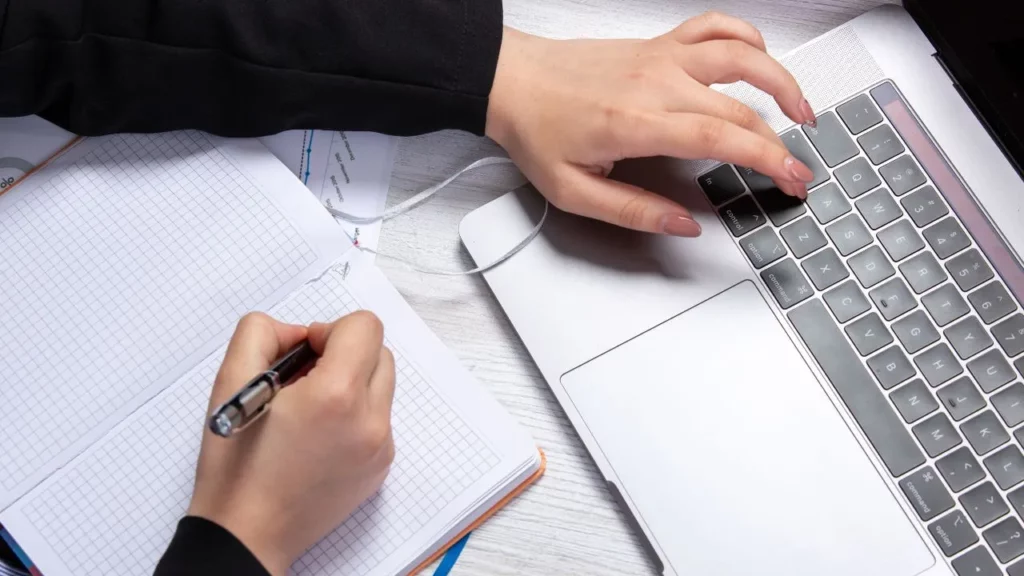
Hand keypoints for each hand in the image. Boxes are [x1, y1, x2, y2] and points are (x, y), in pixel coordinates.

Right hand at [188, 312, 395, 575]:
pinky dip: (355, 414)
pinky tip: (317, 436)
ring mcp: (381, 447)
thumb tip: (298, 333)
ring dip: (351, 382)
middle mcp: (370, 420)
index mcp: (336, 395)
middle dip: (343, 354)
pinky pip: (379, 419)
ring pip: (381, 385)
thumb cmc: (236, 465)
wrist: (248, 533)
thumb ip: (262, 333)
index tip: (303, 354)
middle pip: (379, 352)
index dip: (329, 330)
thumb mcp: (231, 381)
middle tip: (301, 380)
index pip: (365, 326)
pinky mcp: (380, 467)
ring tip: (308, 409)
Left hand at [486, 12, 816, 237]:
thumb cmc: (537, 130)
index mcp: (637, 122)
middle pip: (738, 109)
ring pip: (740, 55)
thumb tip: (683, 224)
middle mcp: (656, 83)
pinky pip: (712, 27)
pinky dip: (745, 35)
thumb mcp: (573, 191)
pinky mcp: (657, 44)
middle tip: (797, 171)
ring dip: (780, 80)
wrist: (511, 81)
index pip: (721, 138)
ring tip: (802, 109)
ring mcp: (660, 57)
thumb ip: (633, 211)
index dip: (767, 160)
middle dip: (780, 142)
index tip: (792, 180)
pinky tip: (760, 55)